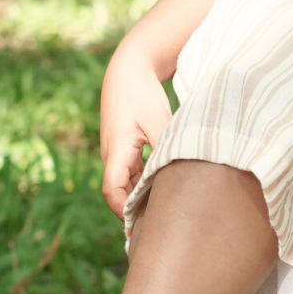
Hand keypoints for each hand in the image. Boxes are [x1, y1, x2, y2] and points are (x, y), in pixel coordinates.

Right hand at [99, 46, 172, 218]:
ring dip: (141, 194)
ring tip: (166, 210)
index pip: (112, 190)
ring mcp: (118, 151)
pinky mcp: (126, 146)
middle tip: (160, 225)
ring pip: (126, 182)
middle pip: (119, 191)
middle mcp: (112, 154)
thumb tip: (180, 171)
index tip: (144, 222)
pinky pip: (132, 171)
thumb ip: (166, 145)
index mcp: (116, 150)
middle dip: (135, 208)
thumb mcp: (158, 119)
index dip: (124, 209)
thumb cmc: (142, 92)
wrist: (129, 68)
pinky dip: (144, 181)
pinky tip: (165, 185)